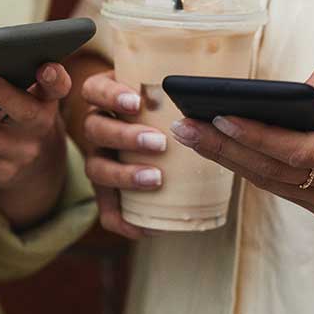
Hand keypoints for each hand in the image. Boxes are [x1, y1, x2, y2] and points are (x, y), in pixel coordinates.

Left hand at [0, 62, 71, 228]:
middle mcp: (40, 128)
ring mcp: (21, 153)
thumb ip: (15, 78)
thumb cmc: (24, 113)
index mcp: (48, 100)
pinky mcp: (1, 172)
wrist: (38, 163)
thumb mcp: (30, 96)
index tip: (44, 65)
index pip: (57, 87)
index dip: (54, 77)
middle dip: (2, 95)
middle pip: (23, 111)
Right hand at [75, 69, 166, 239]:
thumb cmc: (167, 107)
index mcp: (106, 98)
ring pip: (95, 168)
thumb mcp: (166, 92)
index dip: (110, 96)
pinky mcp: (106, 191)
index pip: (94, 90)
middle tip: (158, 143)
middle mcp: (97, 127)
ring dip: (124, 174)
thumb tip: (218, 87)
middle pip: (94, 129)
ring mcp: (99, 159)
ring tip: (155, 179)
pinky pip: (107, 210)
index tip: (135, 102)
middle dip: (125, 136)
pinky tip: (147, 226)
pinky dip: (123, 219)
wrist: (161, 136)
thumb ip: (182, 88)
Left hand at [169, 60, 313, 219]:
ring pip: (270, 183)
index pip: (298, 150)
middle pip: (272, 170)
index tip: (219, 117)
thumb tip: (296, 89)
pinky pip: (278, 187)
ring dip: (227, 159)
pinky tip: (218, 147)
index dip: (255, 136)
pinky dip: (246, 167)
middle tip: (184, 126)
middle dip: (224, 148)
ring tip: (190, 134)